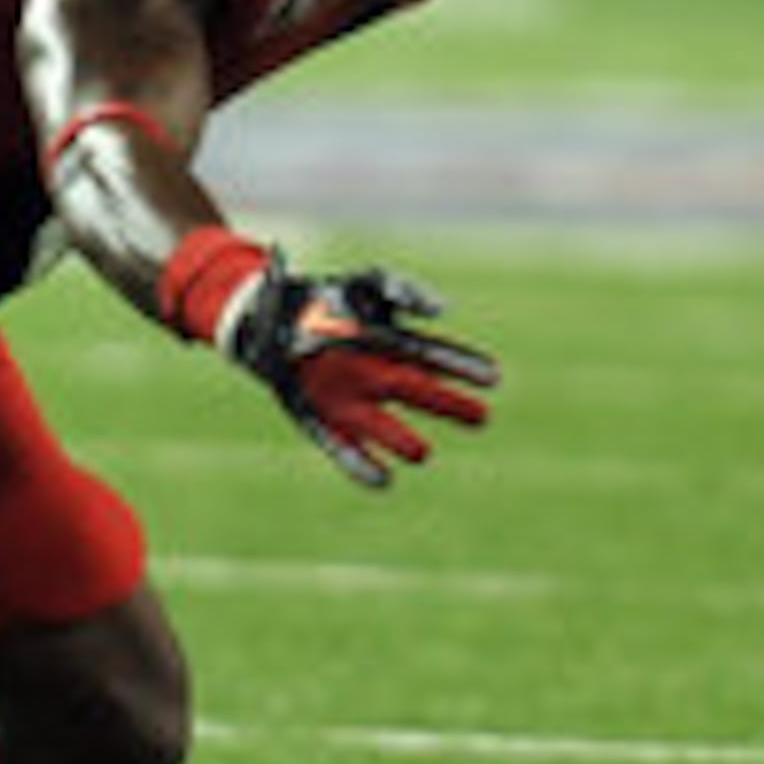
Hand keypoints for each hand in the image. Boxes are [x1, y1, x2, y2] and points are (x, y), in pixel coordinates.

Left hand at [214, 247, 500, 488]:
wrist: (269, 316)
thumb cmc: (324, 297)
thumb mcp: (365, 283)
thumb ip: (402, 290)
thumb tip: (443, 310)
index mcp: (392, 345)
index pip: (433, 356)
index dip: (462, 366)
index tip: (493, 377)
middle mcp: (377, 377)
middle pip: (417, 393)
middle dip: (449, 405)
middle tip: (482, 417)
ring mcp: (350, 401)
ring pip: (381, 425)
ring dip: (400, 440)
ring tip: (423, 454)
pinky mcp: (321, 420)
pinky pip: (342, 445)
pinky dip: (359, 463)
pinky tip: (381, 480)